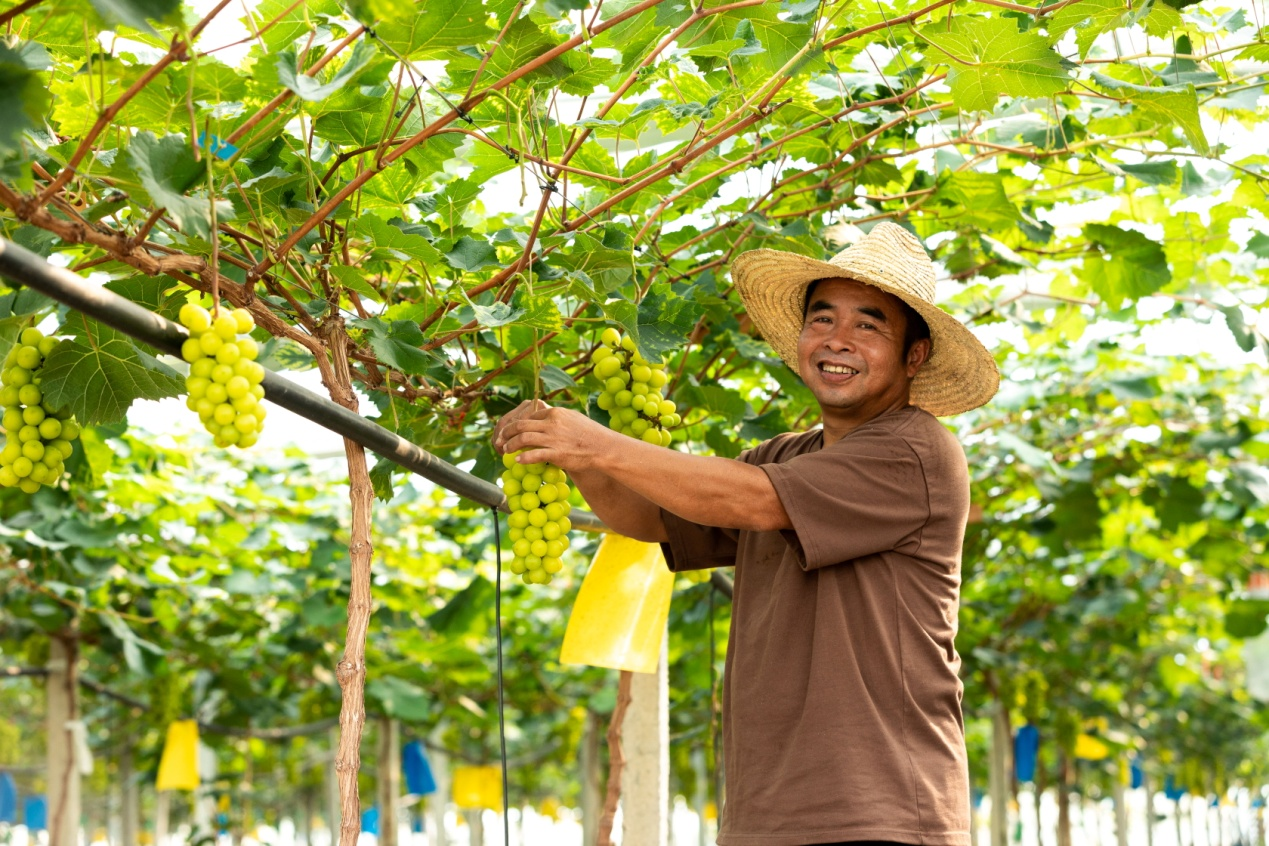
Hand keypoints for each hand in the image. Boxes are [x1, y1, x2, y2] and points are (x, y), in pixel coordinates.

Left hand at [495, 405, 612, 472]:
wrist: (603, 447)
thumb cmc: (591, 434)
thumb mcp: (574, 418)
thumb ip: (558, 418)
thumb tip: (546, 416)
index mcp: (555, 413)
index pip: (531, 414)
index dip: (519, 422)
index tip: (513, 429)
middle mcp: (552, 423)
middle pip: (521, 424)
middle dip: (507, 432)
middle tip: (500, 439)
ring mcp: (553, 438)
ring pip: (523, 438)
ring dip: (511, 445)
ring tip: (505, 450)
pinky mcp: (556, 453)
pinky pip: (533, 455)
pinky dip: (523, 458)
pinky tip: (518, 461)